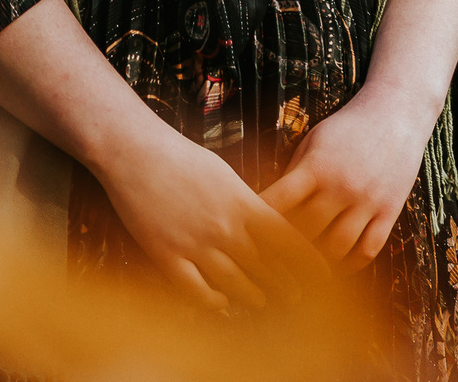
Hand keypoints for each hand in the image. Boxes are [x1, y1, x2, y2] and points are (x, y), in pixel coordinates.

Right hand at [96, 123, 331, 311]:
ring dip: (250, 295)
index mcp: (244, 203)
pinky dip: (210, 300)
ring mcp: (196, 244)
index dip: (307, 262)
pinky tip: (219, 303)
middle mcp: (225, 227)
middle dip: (283, 285)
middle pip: (264, 266)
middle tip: (296, 299)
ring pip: (233, 282)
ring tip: (261, 302)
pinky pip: (194, 289)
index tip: (322, 276)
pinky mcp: (167, 256)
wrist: (136, 153)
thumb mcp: (225, 175)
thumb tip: (264, 222)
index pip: (287, 240)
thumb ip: (245, 202)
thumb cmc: (182, 158)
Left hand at [258, 81, 436, 272]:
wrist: (397, 110)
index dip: (257, 222)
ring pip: (336, 247)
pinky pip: (368, 248)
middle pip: (304, 232)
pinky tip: (338, 266)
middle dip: (285, 248)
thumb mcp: (314, 141)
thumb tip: (267, 210)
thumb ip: (294, 175)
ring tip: (302, 271)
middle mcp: (342, 186)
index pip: (277, 204)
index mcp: (316, 167)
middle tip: (271, 263)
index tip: (245, 236)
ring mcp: (368, 200)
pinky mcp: (390, 210)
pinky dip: (351, 264)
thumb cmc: (348, 127)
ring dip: (317, 262)